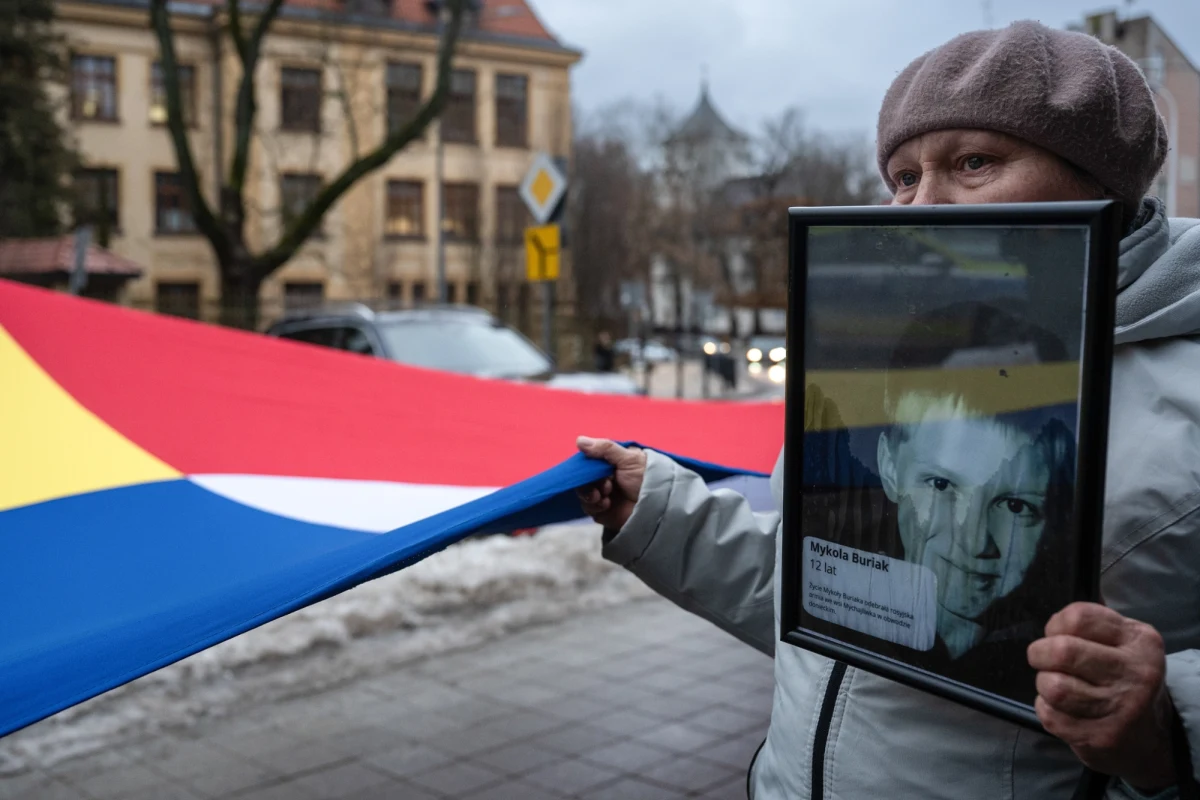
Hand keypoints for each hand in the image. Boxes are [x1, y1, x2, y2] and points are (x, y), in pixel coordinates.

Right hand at [575, 437, 646, 530]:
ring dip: (590, 493)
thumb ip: (604, 449)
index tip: (589, 467)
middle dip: (588, 482)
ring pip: (583, 493)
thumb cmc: (647, 477)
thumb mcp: (628, 459)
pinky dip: (594, 505)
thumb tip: (579, 440)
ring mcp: (603, 495)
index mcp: (611, 463)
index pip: (589, 461)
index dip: (586, 465)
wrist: (659, 505)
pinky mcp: (603, 511)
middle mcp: (605, 478)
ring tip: (605, 494)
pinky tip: (607, 504)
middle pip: (583, 478)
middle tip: (604, 484)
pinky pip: (588, 507)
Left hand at [1027, 602, 1174, 790]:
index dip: (1056, 624)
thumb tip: (1056, 621)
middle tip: (1043, 659)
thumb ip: (1090, 625)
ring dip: (1044, 683)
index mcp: (1140, 641)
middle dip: (1039, 653)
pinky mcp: (1102, 736)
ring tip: (1057, 685)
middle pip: (1062, 651)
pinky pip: (1051, 715)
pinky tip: (1064, 709)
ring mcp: (1122, 708)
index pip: (1078, 617)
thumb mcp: (1121, 642)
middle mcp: (1137, 673)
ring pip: (1054, 686)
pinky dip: (1047, 708)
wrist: (1148, 736)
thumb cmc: (1121, 677)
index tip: (1057, 635)